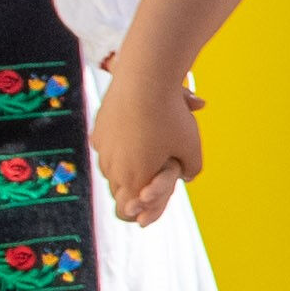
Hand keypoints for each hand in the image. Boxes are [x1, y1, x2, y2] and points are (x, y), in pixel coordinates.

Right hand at [91, 67, 205, 223]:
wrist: (144, 81)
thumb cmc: (171, 117)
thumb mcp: (192, 146)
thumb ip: (192, 168)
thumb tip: (188, 177)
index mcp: (133, 179)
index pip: (129, 209)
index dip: (142, 207)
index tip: (151, 202)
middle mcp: (111, 168)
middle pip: (120, 189)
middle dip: (135, 186)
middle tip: (151, 180)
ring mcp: (101, 149)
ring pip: (111, 169)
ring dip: (125, 167)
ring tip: (144, 158)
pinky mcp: (97, 130)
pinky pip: (107, 148)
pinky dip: (118, 148)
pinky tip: (132, 139)